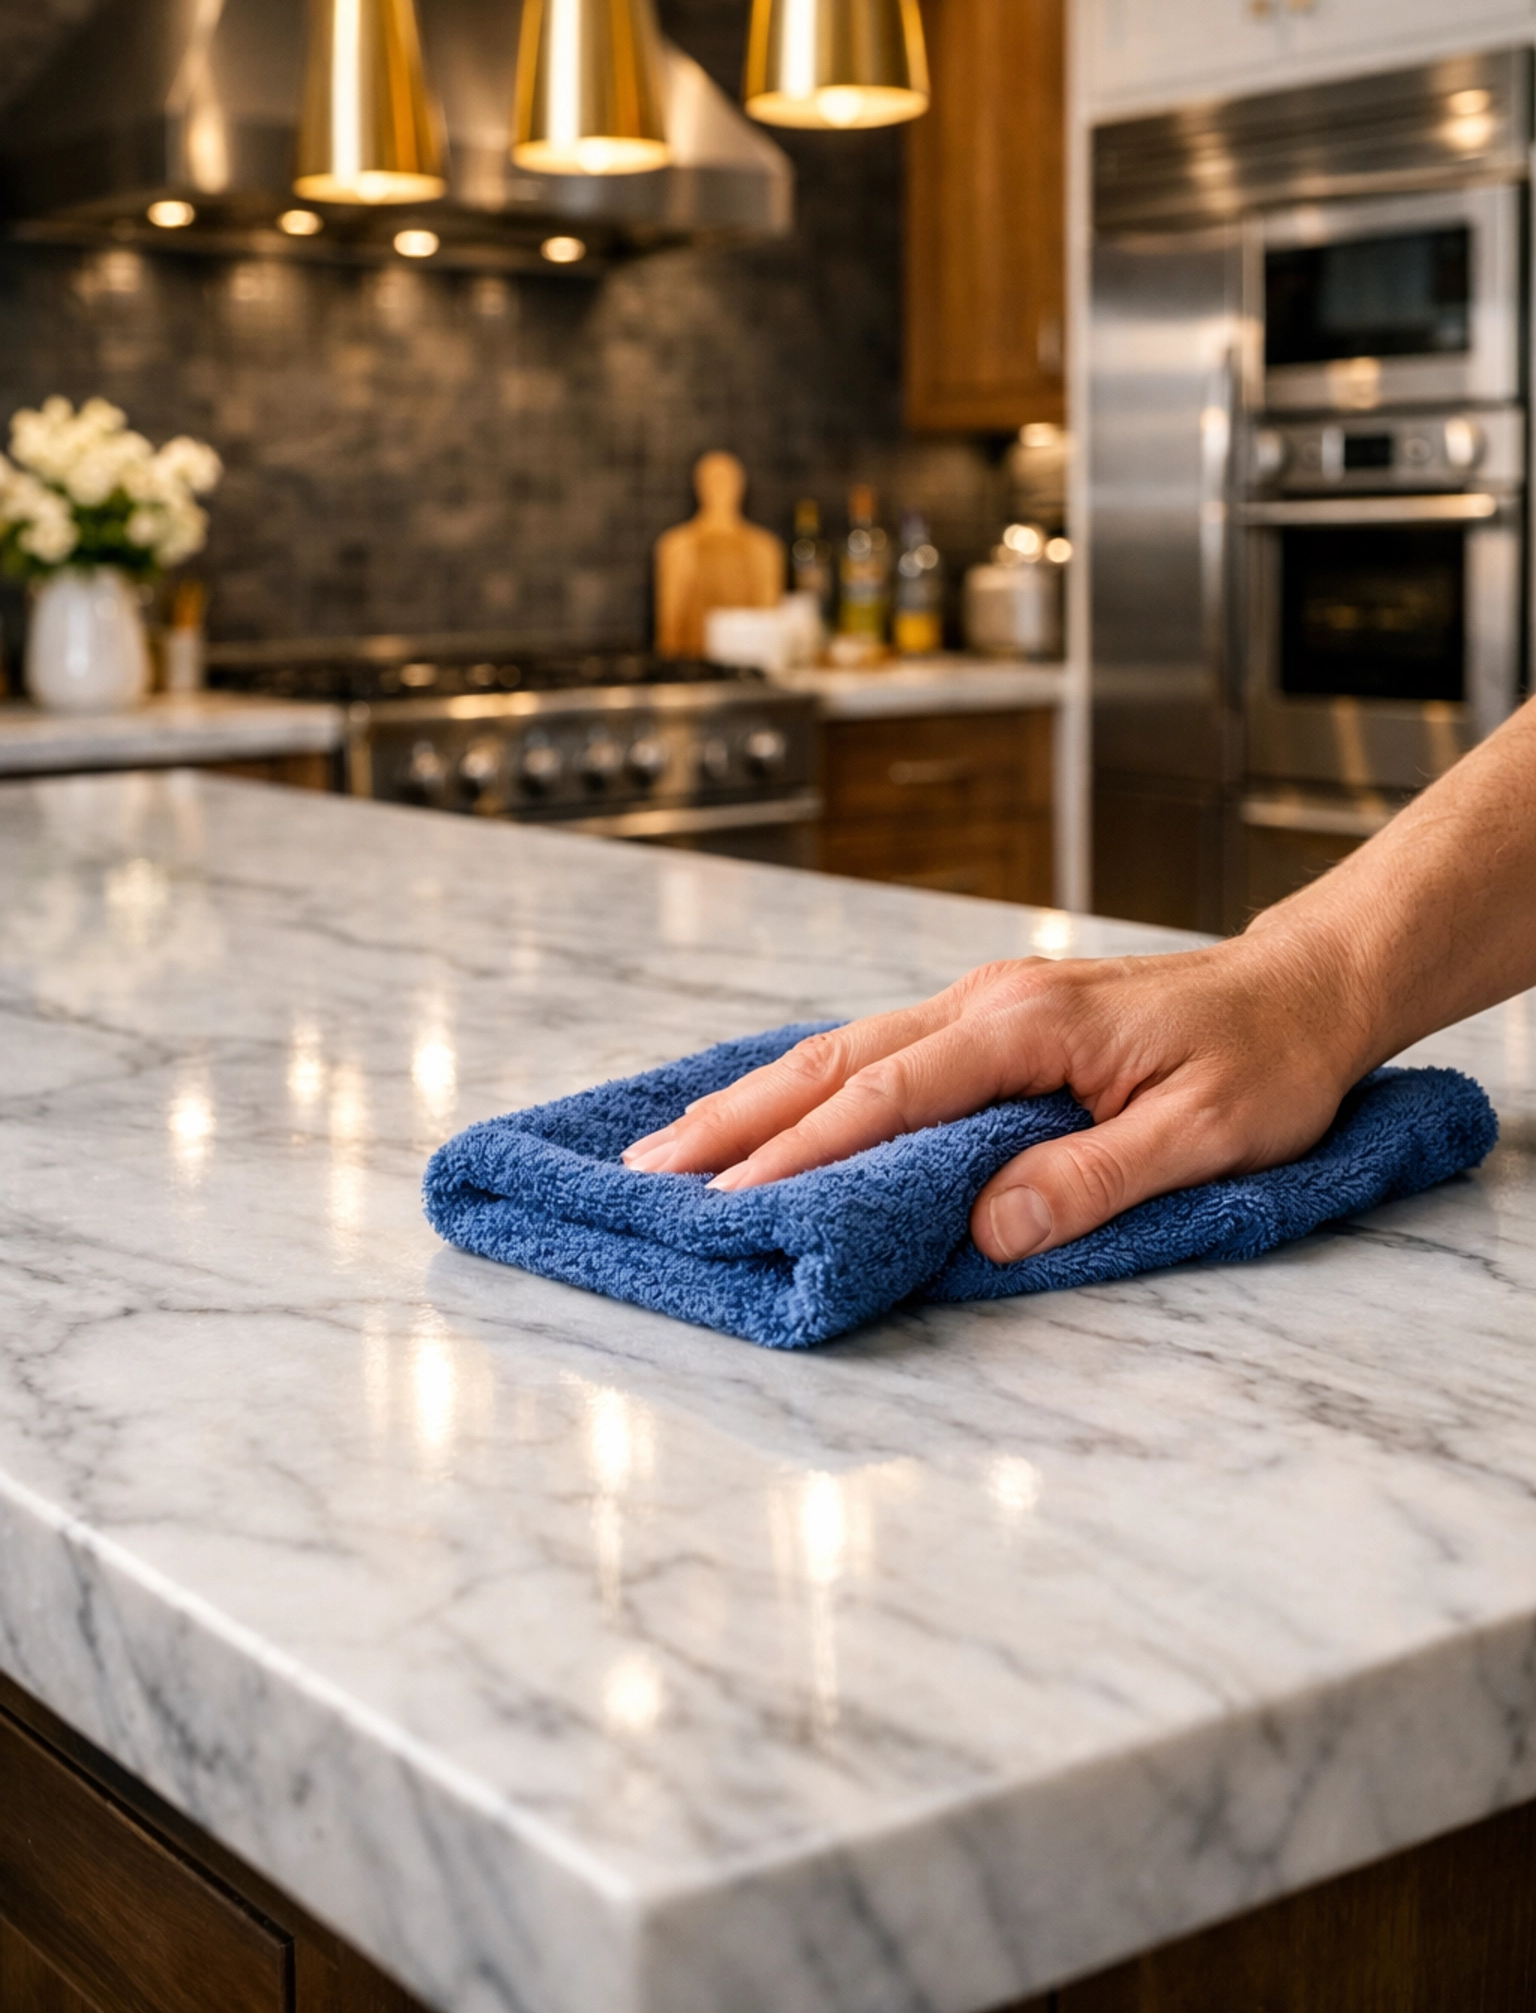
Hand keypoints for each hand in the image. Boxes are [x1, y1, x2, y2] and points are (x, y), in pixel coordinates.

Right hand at [621, 934, 1370, 1261]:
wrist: (1306, 987)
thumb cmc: (1267, 1060)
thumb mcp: (1207, 1135)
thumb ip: (1096, 1177)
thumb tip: (992, 1228)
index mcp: (1028, 1024)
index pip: (891, 1094)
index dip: (805, 1152)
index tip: (731, 1201)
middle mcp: (990, 1002)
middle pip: (837, 1060)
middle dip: (738, 1118)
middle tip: (649, 1170)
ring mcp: (986, 1004)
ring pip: (847, 1049)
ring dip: (759, 1099)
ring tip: (677, 1146)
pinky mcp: (995, 1020)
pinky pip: (881, 1049)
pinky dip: (812, 1085)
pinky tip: (773, 1110)